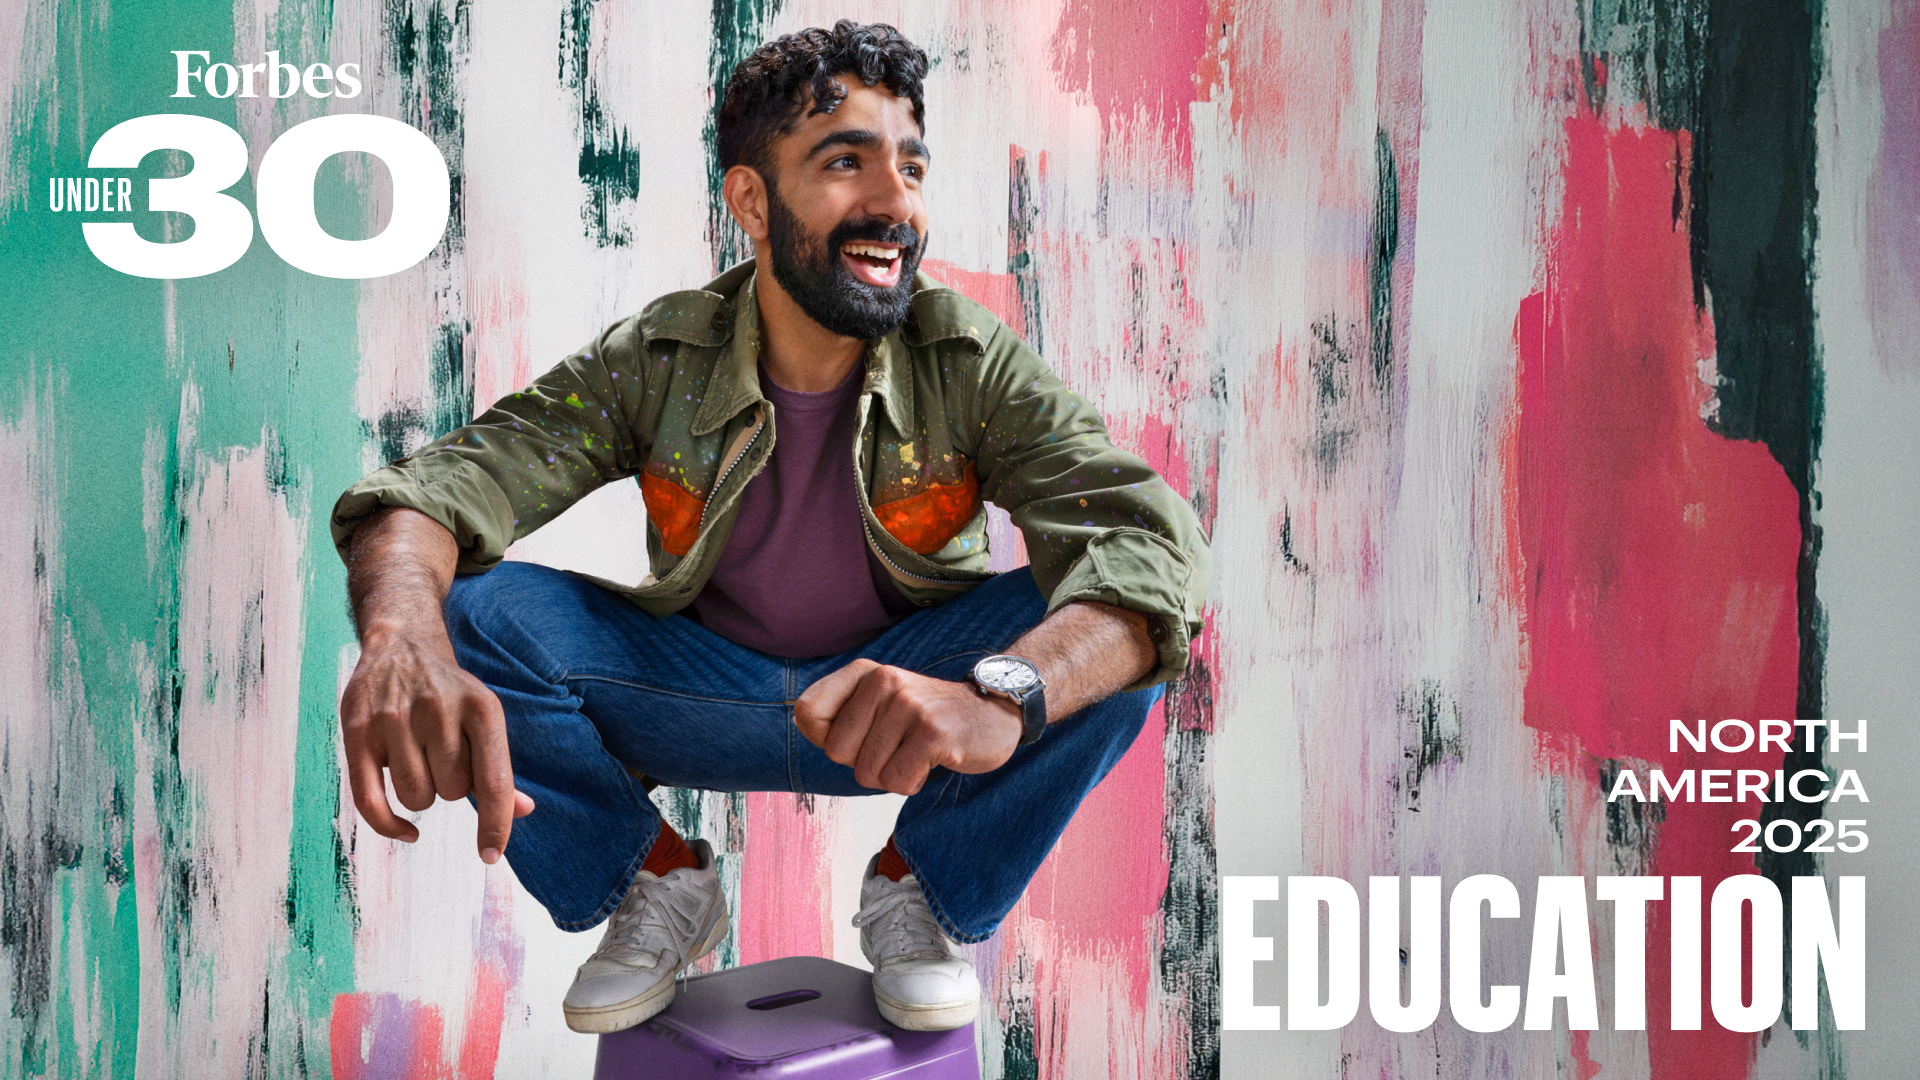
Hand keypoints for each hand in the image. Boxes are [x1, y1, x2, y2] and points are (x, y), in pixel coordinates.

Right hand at [338, 631, 533, 861]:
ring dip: (422, 794)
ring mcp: (394, 719)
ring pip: (417, 798)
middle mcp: (439, 710)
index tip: (491, 855)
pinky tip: (407, 832)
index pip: (494, 781)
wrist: (402, 645)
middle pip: (454, 793)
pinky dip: (390, 825)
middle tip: (442, 755)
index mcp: (482, 708)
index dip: (496, 823)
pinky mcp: (357, 731)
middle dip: (452, 787)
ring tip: (419, 759)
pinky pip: (370, 801)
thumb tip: (524, 811)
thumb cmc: (452, 694)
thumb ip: (499, 767)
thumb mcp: (484, 718)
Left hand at [793, 660, 1023, 795]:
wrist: (995, 713)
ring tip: (918, 752)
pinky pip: (897, 781)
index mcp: (865, 673)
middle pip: (837, 752)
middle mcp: (883, 681)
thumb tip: (804, 721)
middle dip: (865, 763)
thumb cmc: (927, 719)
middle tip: (899, 745)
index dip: (827, 738)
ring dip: (893, 775)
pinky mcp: (932, 733)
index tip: (862, 735)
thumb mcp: (881, 703)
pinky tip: (934, 760)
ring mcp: (909, 706)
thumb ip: (841, 714)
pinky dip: (913, 782)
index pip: (807, 713)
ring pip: (867, 772)